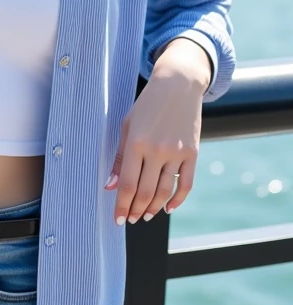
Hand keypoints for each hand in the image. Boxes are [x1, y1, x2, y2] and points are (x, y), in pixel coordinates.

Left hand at [103, 53, 206, 223]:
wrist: (178, 85)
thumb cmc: (146, 105)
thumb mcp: (127, 126)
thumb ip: (120, 157)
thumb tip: (111, 186)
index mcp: (136, 142)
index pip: (128, 184)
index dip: (122, 206)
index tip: (118, 219)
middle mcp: (157, 150)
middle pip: (146, 192)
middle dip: (136, 210)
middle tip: (131, 219)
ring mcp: (177, 152)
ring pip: (164, 191)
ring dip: (154, 208)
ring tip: (145, 215)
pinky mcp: (193, 153)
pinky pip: (186, 184)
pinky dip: (177, 200)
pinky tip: (168, 207)